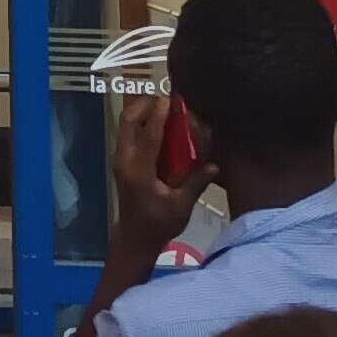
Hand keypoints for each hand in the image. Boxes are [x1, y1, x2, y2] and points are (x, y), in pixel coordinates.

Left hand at [101, 96, 209, 270]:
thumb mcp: (180, 207)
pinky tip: (159, 123)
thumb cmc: (158, 224)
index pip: (148, 136)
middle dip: (145, 104)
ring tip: (163, 105)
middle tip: (166, 98)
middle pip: (128, 121)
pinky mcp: (122, 161)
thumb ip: (195, 183)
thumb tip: (215, 165)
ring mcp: (120, 159)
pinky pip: (128, 133)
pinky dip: (141, 122)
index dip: (159, 115)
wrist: (135, 238)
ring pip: (126, 124)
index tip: (170, 99)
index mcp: (139, 171)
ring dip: (142, 110)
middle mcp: (125, 160)